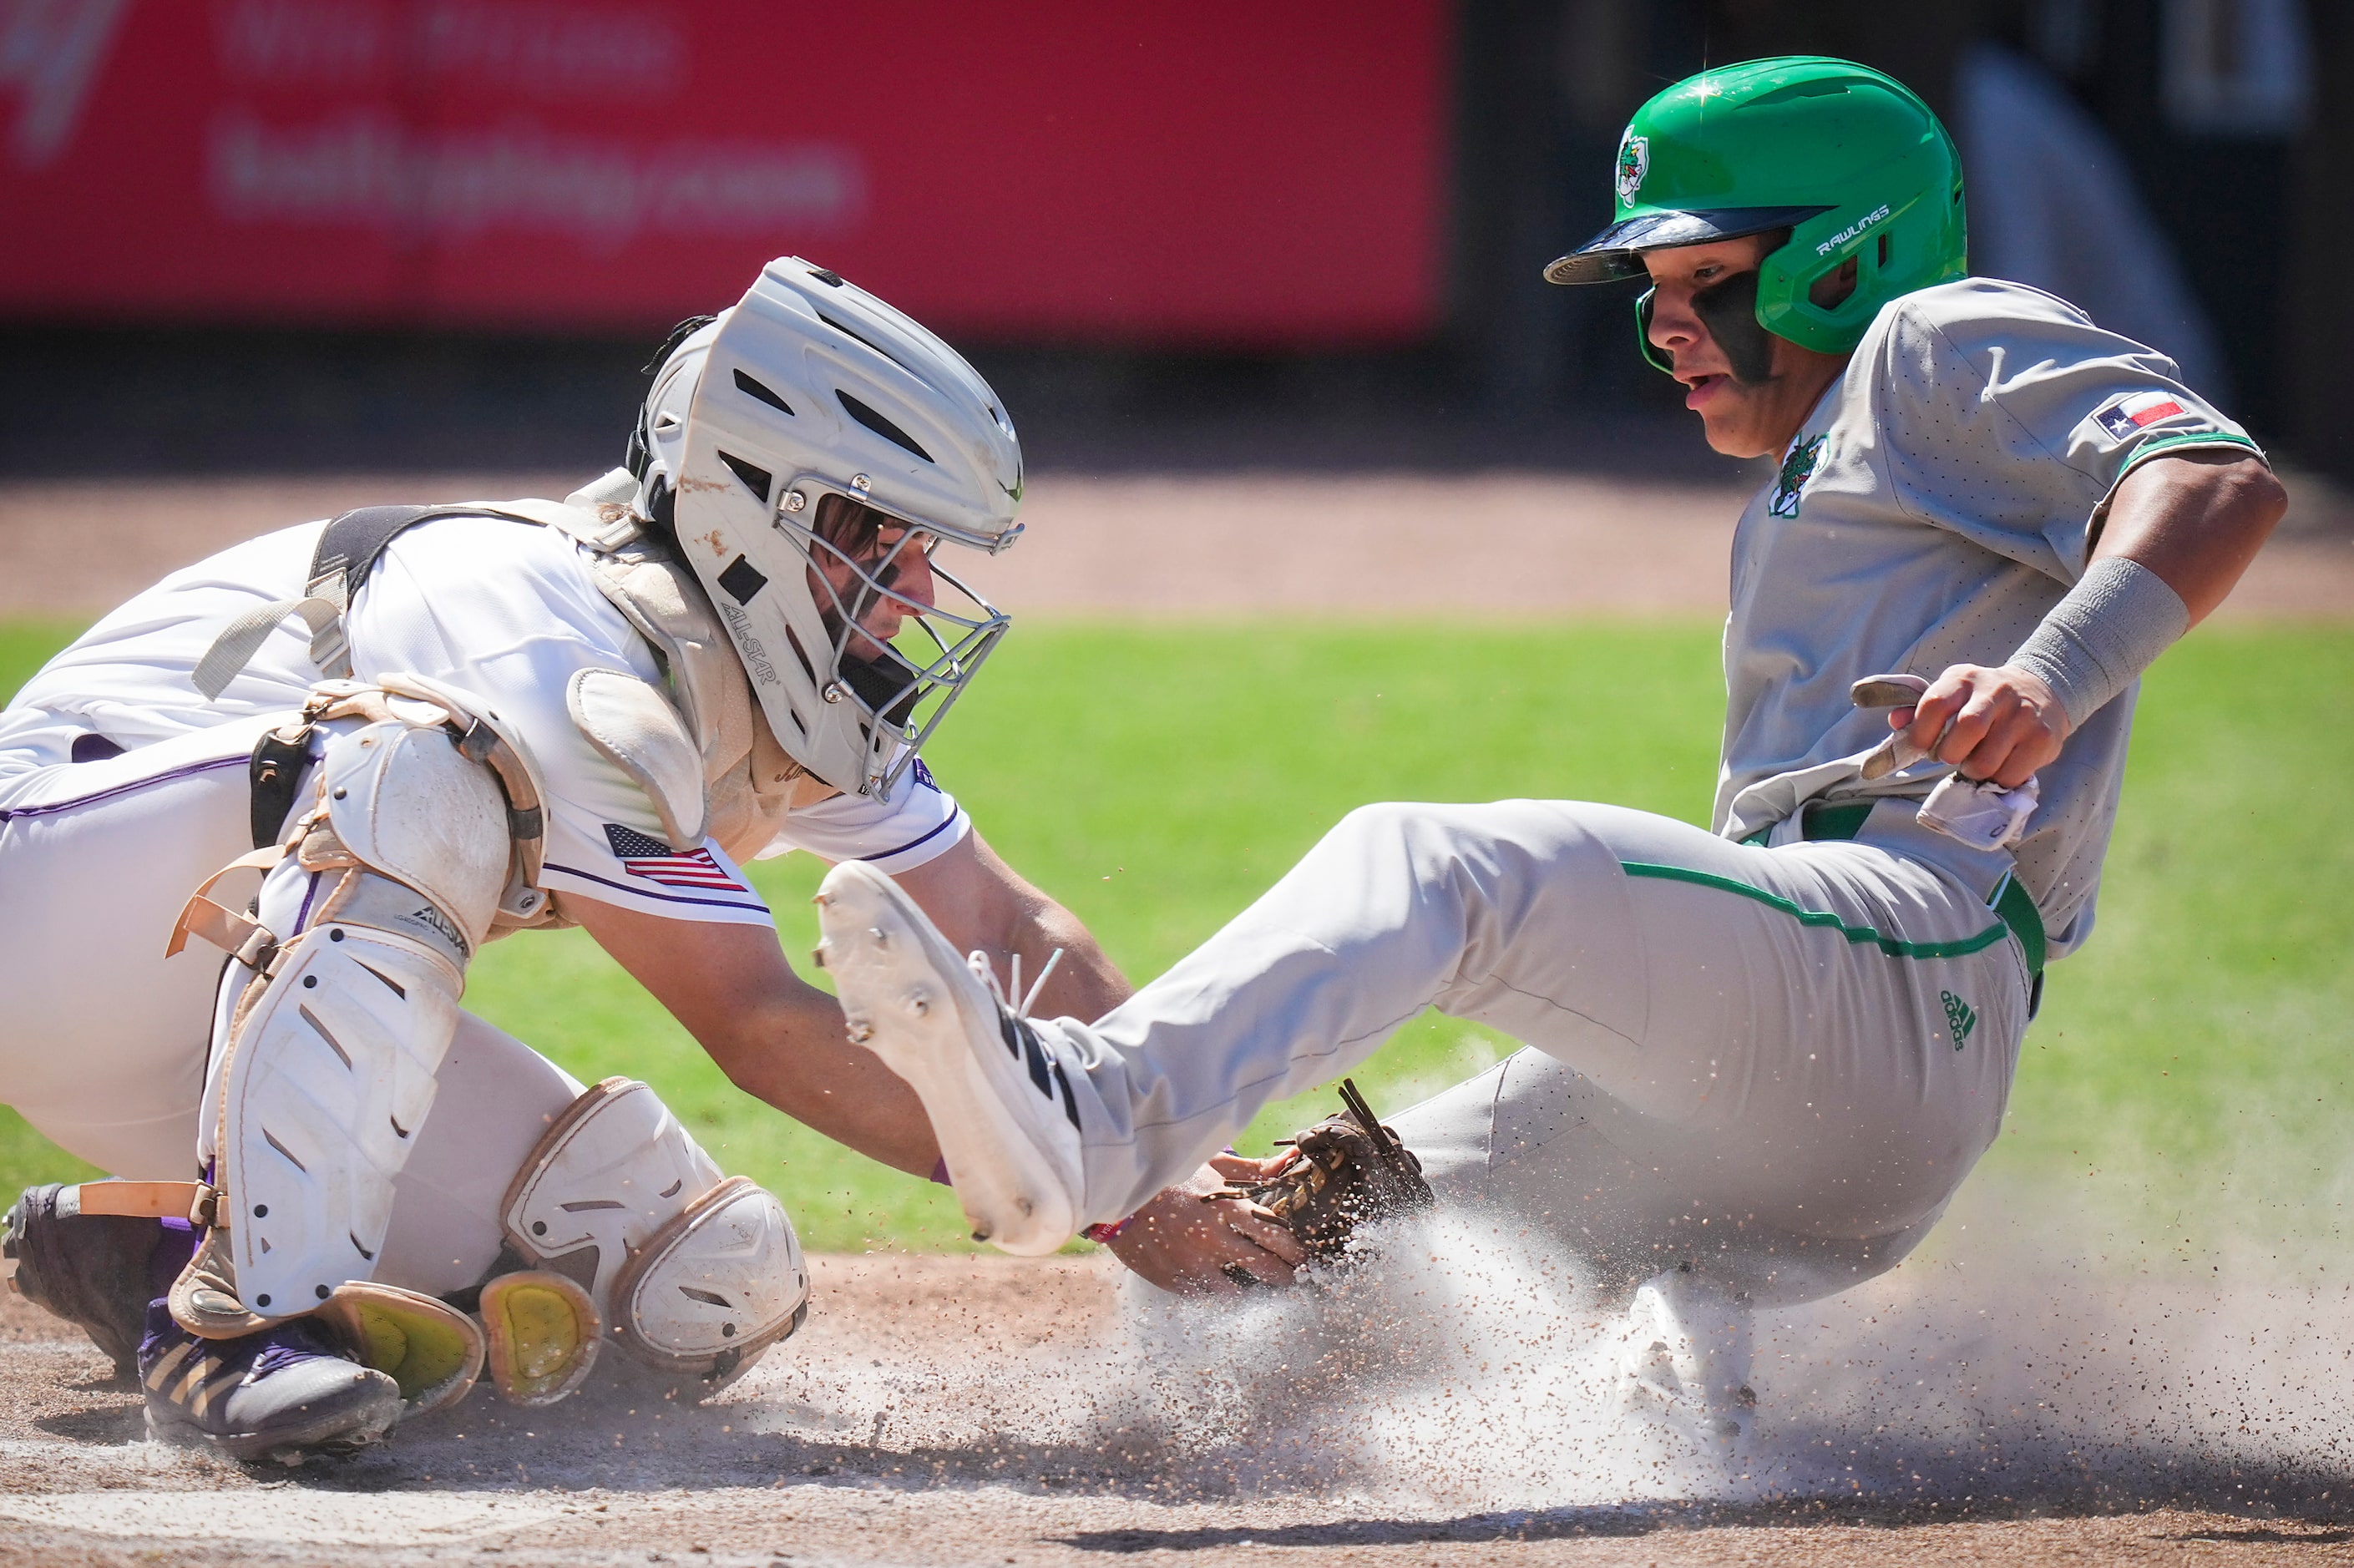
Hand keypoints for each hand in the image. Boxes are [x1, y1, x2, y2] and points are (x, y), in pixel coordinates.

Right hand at [1103, 1157, 1307, 1295]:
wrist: (1118, 1191)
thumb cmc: (1172, 1175)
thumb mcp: (1213, 1165)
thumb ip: (1253, 1169)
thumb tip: (1290, 1159)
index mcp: (1229, 1208)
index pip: (1278, 1238)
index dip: (1297, 1253)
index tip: (1306, 1259)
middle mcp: (1215, 1239)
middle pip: (1267, 1270)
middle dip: (1286, 1277)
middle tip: (1292, 1279)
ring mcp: (1193, 1263)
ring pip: (1238, 1293)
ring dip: (1252, 1291)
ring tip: (1258, 1288)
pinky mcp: (1172, 1279)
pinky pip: (1204, 1298)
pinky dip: (1216, 1296)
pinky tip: (1222, 1289)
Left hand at [1892, 663, 2070, 789]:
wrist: (2041, 690)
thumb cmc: (1982, 700)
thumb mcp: (1952, 695)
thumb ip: (1920, 710)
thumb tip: (1896, 722)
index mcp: (1964, 679)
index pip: (1935, 704)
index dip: (1921, 733)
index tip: (1922, 747)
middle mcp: (1995, 692)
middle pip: (1966, 729)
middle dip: (1950, 753)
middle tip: (1952, 756)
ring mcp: (2022, 715)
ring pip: (1987, 761)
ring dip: (1974, 771)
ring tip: (1976, 762)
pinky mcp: (2042, 739)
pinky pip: (2010, 774)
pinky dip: (1998, 779)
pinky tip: (1999, 766)